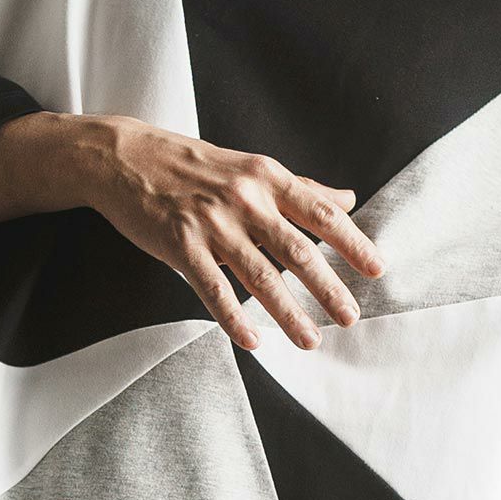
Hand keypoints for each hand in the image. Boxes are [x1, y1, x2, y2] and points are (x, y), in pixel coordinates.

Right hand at [84, 118, 385, 350]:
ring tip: (310, 340)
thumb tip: (348, 198)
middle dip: (328, 288)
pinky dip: (234, 319)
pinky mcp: (180, 244)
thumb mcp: (251, 167)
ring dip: (288, 313)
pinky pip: (213, 289)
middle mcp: (245, 199)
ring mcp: (212, 222)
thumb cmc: (192, 165)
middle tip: (351, 318)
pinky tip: (253, 342)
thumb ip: (300, 187)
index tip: (376, 269)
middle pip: (298, 250)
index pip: (321, 212)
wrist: (125, 157)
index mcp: (267, 178)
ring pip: (259, 277)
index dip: (352, 243)